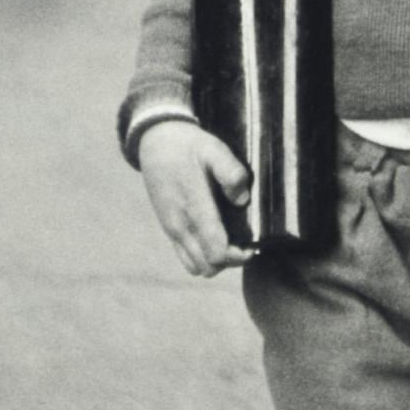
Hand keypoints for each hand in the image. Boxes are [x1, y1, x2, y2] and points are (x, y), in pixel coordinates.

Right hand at [137, 119, 252, 277]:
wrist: (156, 143)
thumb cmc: (189, 146)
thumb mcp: (214, 149)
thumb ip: (231, 173)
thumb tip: (242, 201)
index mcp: (194, 208)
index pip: (216, 252)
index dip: (238, 255)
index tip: (253, 244)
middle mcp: (180, 226)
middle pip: (209, 266)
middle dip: (231, 260)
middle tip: (246, 243)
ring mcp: (172, 230)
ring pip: (196, 267)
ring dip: (216, 260)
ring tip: (231, 241)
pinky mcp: (168, 229)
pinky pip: (186, 258)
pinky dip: (202, 256)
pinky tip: (215, 237)